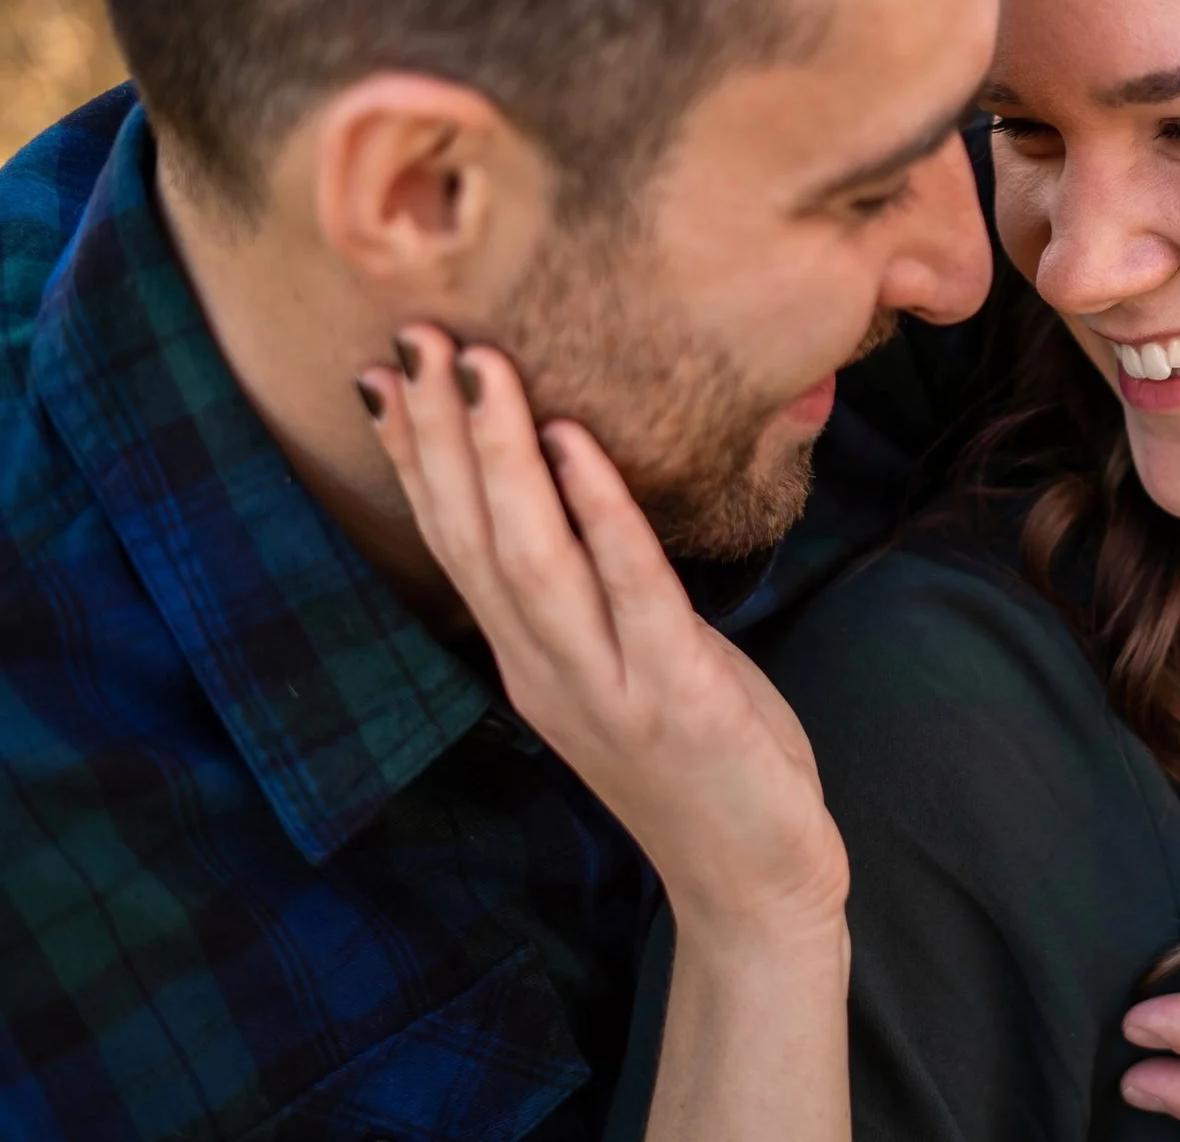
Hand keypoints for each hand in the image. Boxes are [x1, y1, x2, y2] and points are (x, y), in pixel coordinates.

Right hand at [361, 326, 848, 944]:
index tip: (385, 371)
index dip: (417, 458)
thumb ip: (603, 592)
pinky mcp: (673, 700)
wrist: (755, 883)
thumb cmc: (705, 757)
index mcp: (530, 660)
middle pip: (472, 536)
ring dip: (498, 456)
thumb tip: (586, 493)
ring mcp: (602, 688)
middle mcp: (545, 670)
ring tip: (480, 365)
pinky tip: (576, 442)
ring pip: (528, 558)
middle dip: (441, 433)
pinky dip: (599, 511)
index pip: (455, 542)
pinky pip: (630, 590)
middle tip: (417, 335)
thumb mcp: (636, 663)